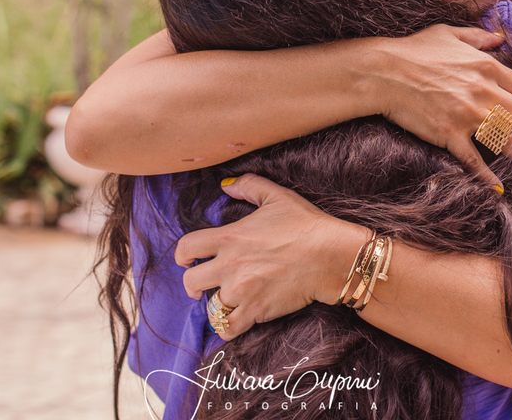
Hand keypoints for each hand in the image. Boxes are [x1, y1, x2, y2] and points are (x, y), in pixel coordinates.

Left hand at [174, 174, 368, 341]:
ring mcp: (242, 291)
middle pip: (190, 281)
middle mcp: (229, 265)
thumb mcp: (276, 196)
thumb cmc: (305, 224)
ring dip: (214, 305)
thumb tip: (225, 185)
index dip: (181, 255)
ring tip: (224, 302)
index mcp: (229, 236)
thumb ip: (248, 186)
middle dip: (192, 285)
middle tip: (200, 286)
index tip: (186, 260)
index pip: (186, 247)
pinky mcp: (256, 311)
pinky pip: (227, 327)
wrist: (330, 256)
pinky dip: (226, 327)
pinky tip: (233, 321)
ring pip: (209, 307)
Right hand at [367, 25, 511, 190]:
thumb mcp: (448, 34)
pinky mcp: (450, 134)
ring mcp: (467, 115)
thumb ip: (477, 36)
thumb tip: (499, 38)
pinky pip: (475, 161)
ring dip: (511, 151)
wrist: (383, 72)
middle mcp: (483, 91)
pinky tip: (496, 186)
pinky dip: (488, 177)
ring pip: (505, 140)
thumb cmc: (413, 51)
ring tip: (510, 156)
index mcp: (486, 66)